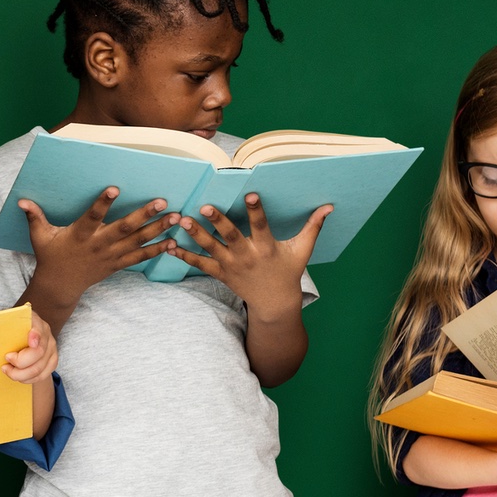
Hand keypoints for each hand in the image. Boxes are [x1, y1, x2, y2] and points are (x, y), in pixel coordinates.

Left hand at [3, 313, 57, 384]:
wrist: (22, 333)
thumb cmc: (11, 329)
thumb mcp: (6, 323)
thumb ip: (1, 326)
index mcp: (34, 321)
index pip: (38, 328)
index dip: (35, 335)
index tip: (30, 343)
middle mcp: (46, 334)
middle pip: (38, 353)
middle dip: (19, 363)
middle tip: (5, 363)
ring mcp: (51, 348)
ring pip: (39, 368)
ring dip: (20, 374)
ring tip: (7, 370)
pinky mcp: (52, 361)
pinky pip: (42, 375)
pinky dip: (27, 379)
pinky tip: (18, 376)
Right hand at [18, 187, 169, 304]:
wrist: (60, 286)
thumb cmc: (50, 256)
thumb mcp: (40, 236)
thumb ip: (34, 217)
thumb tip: (21, 200)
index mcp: (80, 235)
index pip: (92, 216)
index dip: (103, 203)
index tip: (114, 188)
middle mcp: (98, 245)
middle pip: (123, 229)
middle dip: (144, 216)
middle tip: (162, 202)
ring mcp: (110, 256)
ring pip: (137, 242)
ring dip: (158, 230)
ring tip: (176, 218)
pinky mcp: (117, 264)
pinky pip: (140, 258)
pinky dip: (156, 250)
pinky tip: (173, 242)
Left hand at [162, 194, 329, 311]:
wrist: (274, 303)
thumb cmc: (288, 272)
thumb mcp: (302, 250)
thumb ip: (313, 227)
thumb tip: (329, 206)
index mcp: (267, 248)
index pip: (261, 226)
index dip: (257, 210)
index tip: (250, 194)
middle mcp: (247, 257)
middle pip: (230, 237)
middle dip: (218, 222)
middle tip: (204, 206)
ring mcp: (231, 266)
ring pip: (211, 249)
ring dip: (195, 235)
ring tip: (181, 220)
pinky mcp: (220, 273)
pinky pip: (199, 264)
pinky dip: (183, 255)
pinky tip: (168, 245)